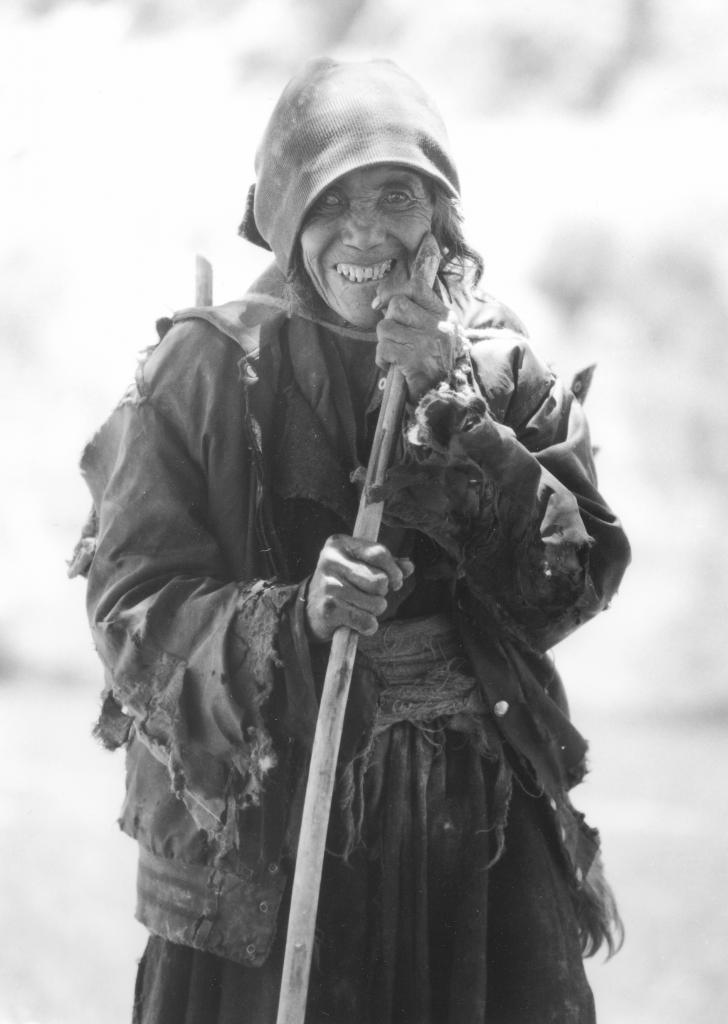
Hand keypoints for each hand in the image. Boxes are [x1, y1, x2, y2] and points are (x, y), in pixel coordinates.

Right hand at [306, 534, 413, 641]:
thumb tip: (409, 566)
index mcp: (339, 544)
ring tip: (362, 607)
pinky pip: (365, 620)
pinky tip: (360, 622)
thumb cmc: (343, 582)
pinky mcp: (329, 609)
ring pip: (376, 603)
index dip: (394, 571)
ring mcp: (329, 586)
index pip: (379, 553)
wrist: (311, 609)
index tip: (396, 581)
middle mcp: (331, 561)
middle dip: (383, 593)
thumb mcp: (361, 565)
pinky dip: (368, 625)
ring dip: (376, 610)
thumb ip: (387, 564)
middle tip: (372, 595)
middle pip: (380, 580)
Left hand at [373, 277, 463, 401]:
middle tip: (394, 340)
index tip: (381, 301)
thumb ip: (419, 316)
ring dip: (383, 342)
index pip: (416, 286)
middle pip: (397, 305)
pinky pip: (383, 348)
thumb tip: (383, 300)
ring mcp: (426, 342)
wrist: (445, 400)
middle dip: (388, 322)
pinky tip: (391, 366)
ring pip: (385, 327)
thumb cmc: (436, 367)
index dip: (394, 290)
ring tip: (393, 355)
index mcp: (445, 317)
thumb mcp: (438, 336)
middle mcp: (439, 326)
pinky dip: (381, 359)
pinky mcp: (413, 360)